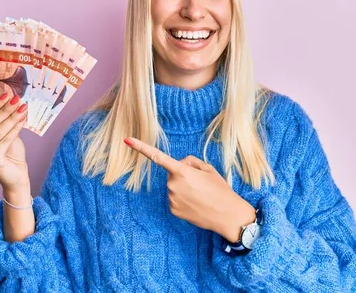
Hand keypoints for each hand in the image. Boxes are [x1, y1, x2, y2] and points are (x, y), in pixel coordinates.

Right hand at [0, 91, 29, 190]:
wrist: (16, 176)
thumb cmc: (10, 155)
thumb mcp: (5, 134)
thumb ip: (3, 121)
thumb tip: (9, 99)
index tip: (7, 94)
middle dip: (5, 109)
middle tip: (16, 98)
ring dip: (11, 117)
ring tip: (22, 107)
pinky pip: (4, 140)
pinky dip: (15, 128)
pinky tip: (23, 119)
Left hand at [124, 137, 256, 241]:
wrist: (228, 215)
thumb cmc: (220, 190)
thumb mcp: (209, 169)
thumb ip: (191, 162)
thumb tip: (180, 164)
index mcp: (182, 171)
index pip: (158, 157)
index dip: (141, 148)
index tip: (127, 140)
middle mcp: (173, 184)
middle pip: (174, 173)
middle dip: (184, 175)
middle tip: (201, 184)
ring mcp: (171, 198)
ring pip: (175, 187)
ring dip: (185, 188)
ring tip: (201, 195)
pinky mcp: (173, 210)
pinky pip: (176, 199)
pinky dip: (184, 200)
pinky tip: (197, 204)